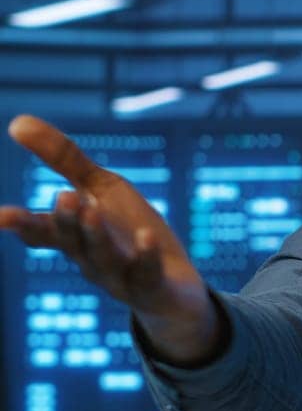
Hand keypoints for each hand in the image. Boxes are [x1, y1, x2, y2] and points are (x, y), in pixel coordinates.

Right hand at [0, 114, 221, 363]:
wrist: (175, 289)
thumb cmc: (131, 233)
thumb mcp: (101, 190)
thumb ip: (64, 160)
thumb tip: (17, 122)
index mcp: (74, 237)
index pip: (41, 231)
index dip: (20, 224)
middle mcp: (91, 260)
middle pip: (72, 241)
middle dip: (66, 221)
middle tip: (64, 196)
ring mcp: (121, 278)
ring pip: (104, 259)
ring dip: (96, 236)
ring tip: (91, 209)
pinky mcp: (153, 288)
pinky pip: (147, 274)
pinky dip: (146, 257)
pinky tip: (147, 236)